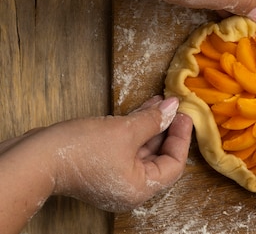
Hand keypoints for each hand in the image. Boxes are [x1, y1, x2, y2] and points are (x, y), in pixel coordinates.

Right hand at [0, 96, 192, 232]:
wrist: (36, 156)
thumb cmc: (80, 150)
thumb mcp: (125, 130)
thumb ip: (153, 120)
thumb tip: (174, 108)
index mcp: (140, 188)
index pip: (174, 165)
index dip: (182, 138)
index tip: (185, 115)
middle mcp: (130, 187)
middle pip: (159, 157)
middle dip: (167, 128)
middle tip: (175, 106)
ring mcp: (115, 177)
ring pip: (143, 149)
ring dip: (152, 124)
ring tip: (161, 101)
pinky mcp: (102, 165)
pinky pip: (127, 146)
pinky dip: (137, 128)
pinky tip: (145, 107)